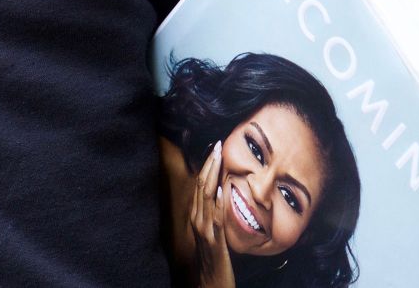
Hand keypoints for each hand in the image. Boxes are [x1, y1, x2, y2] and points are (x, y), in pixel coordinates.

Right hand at [190, 141, 234, 287]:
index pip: (200, 184)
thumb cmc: (214, 254)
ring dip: (212, 175)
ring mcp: (203, 229)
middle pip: (201, 185)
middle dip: (209, 164)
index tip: (215, 148)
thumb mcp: (212, 228)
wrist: (210, 280)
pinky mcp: (213, 239)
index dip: (206, 165)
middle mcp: (196, 219)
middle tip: (217, 145)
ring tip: (219, 157)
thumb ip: (214, 211)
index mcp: (196, 215)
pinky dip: (217, 201)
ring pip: (205, 196)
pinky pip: (214, 217)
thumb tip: (222, 190)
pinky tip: (222, 188)